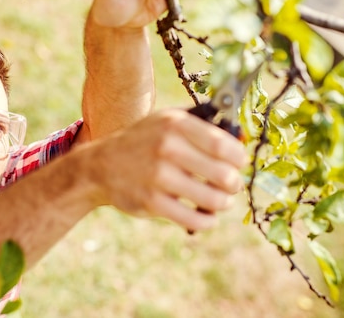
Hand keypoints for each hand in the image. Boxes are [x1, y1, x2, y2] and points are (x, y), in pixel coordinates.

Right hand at [83, 109, 246, 231]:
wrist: (101, 165)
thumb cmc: (143, 141)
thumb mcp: (166, 121)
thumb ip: (201, 125)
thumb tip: (242, 136)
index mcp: (175, 124)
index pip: (224, 145)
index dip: (240, 159)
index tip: (239, 164)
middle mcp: (167, 147)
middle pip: (225, 175)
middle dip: (234, 184)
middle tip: (230, 185)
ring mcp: (158, 176)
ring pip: (214, 200)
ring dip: (223, 203)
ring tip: (220, 200)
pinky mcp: (151, 202)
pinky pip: (195, 219)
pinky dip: (207, 221)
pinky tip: (206, 216)